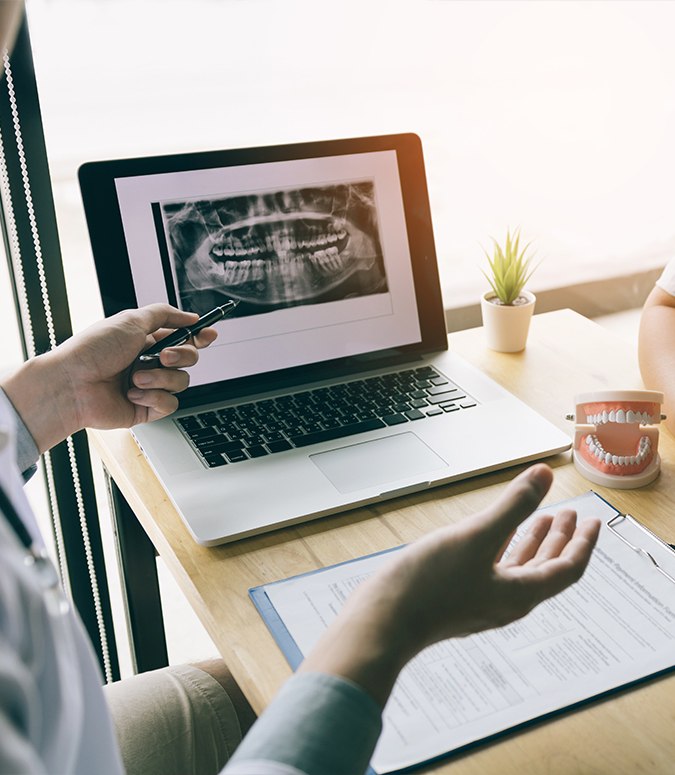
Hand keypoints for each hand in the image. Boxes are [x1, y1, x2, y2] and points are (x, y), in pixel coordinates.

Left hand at [2, 304, 216, 452]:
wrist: (73, 384)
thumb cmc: (93, 351)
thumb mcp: (131, 319)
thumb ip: (165, 314)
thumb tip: (190, 316)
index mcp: (145, 340)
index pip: (182, 337)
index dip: (198, 336)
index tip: (209, 334)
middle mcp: (148, 362)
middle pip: (188, 359)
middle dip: (181, 356)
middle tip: (163, 356)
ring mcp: (148, 386)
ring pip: (181, 382)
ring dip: (160, 378)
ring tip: (135, 378)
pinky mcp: (146, 408)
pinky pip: (170, 404)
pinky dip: (154, 397)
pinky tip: (133, 393)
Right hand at [300, 464, 600, 706]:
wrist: (383, 621)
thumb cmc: (429, 586)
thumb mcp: (476, 537)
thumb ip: (514, 506)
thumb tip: (544, 476)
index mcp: (519, 594)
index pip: (567, 569)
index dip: (582, 543)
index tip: (592, 521)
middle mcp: (505, 600)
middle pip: (546, 569)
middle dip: (560, 539)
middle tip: (571, 515)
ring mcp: (481, 599)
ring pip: (520, 568)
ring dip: (533, 542)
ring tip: (541, 519)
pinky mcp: (459, 596)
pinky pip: (495, 569)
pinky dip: (505, 547)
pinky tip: (495, 534)